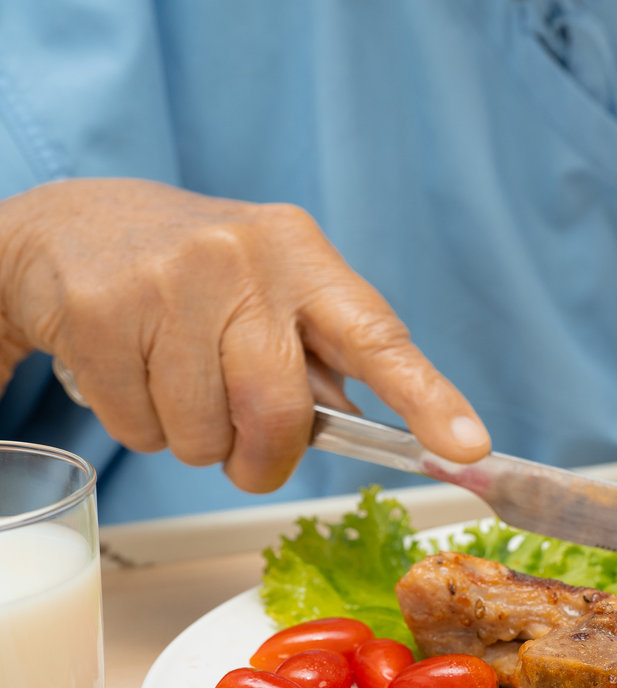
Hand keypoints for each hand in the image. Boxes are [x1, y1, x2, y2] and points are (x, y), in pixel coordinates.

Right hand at [0, 178, 489, 491]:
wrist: (75, 228)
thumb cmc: (200, 276)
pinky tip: (133, 373)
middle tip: (248, 452)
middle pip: (278, 414)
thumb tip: (373, 428)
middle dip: (264, 458)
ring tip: (178, 385)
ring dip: (196, 440)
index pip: (379, 336)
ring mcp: (168, 284)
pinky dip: (141, 427)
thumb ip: (324, 354)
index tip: (470, 447)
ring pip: (203, 435)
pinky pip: (139, 430)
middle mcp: (242, 261)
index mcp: (305, 258)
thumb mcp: (274, 289)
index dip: (428, 399)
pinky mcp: (100, 314)